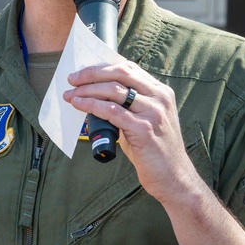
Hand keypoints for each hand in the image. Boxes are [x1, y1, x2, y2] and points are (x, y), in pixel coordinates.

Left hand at [64, 61, 201, 206]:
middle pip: (121, 74)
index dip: (103, 67)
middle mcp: (159, 98)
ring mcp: (153, 112)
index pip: (129, 68)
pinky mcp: (144, 129)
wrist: (172, 176)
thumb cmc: (154, 151)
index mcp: (161, 92)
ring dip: (88, 90)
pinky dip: (92, 105)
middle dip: (92, 74)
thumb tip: (97, 99)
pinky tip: (79, 105)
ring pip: (114, 90)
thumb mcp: (143, 122)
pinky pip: (112, 111)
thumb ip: (127, 108)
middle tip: (72, 79)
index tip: (84, 72)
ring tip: (71, 94)